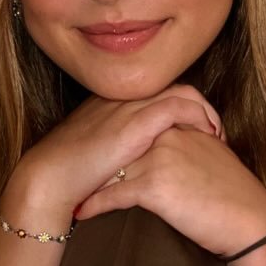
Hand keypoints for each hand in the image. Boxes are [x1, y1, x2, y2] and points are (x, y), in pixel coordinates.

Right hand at [9, 83, 224, 220]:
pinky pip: (179, 106)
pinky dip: (199, 117)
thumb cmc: (68, 175)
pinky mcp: (135, 122)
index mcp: (112, 102)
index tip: (199, 130)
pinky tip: (208, 136)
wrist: (48, 178)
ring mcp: (128, 106)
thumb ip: (116, 151)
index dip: (183, 107)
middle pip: (174, 87)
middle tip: (215, 131)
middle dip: (200, 107)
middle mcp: (121, 97)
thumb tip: (134, 164)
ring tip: (216, 134)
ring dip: (205, 111)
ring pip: (182, 92)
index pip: (157, 92)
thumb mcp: (95, 154)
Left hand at [72, 120, 265, 257]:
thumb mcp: (207, 155)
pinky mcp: (155, 185)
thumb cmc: (232, 195)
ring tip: (67, 195)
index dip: (108, 144)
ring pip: (110, 169)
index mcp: (177, 124)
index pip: (132, 127)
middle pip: (117, 145)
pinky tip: (80, 214)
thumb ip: (180, 143)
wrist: (251, 221)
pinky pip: (113, 195)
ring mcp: (159, 158)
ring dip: (86, 184)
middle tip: (68, 174)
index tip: (87, 156)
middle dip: (92, 161)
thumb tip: (154, 148)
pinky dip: (94, 206)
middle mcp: (166, 134)